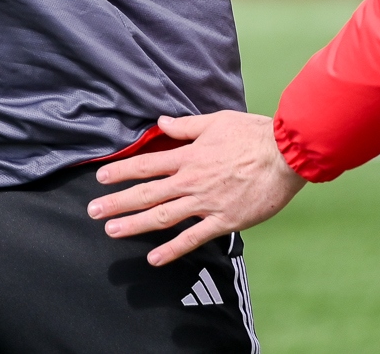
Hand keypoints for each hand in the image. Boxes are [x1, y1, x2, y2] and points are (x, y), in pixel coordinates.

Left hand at [88, 111, 305, 266]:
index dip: (121, 171)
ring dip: (135, 224)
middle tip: (93, 211)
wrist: (286, 155)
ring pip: (163, 216)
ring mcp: (207, 203)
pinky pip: (193, 238)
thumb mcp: (216, 121)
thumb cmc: (253, 135)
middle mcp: (192, 181)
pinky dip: (173, 249)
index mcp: (189, 156)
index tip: (101, 178)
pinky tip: (154, 258)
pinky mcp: (225, 220)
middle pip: (147, 193)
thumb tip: (161, 123)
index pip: (146, 165)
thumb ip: (185, 126)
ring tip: (112, 231)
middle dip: (117, 202)